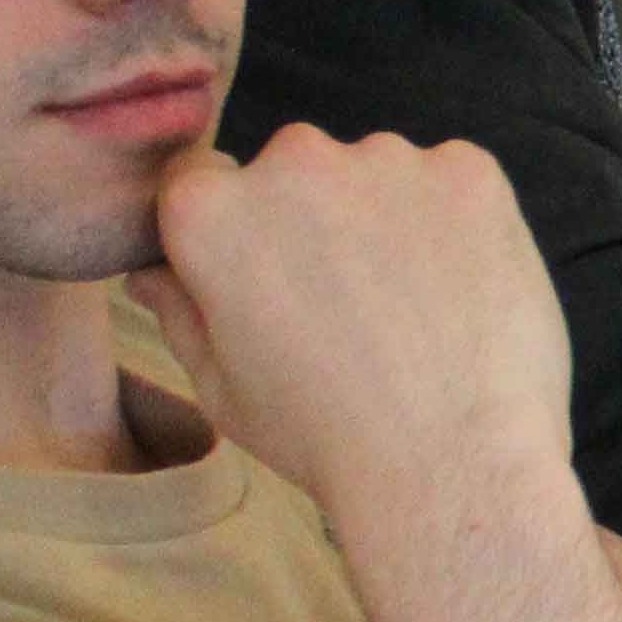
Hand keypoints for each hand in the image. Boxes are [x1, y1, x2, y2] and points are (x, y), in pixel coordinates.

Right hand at [148, 128, 574, 528]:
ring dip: (388, 218)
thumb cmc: (325, 436)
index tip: (272, 273)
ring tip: (413, 309)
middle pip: (297, 171)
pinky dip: (458, 223)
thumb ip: (180, 312)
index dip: (240, 230)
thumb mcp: (222, 387)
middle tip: (351, 304)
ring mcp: (387, 160)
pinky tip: (461, 292)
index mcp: (209, 209)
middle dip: (316, 220)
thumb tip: (153, 272)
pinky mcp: (468, 171)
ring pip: (378, 175)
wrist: (450, 460)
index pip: (204, 180)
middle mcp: (293, 162)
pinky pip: (454, 181)